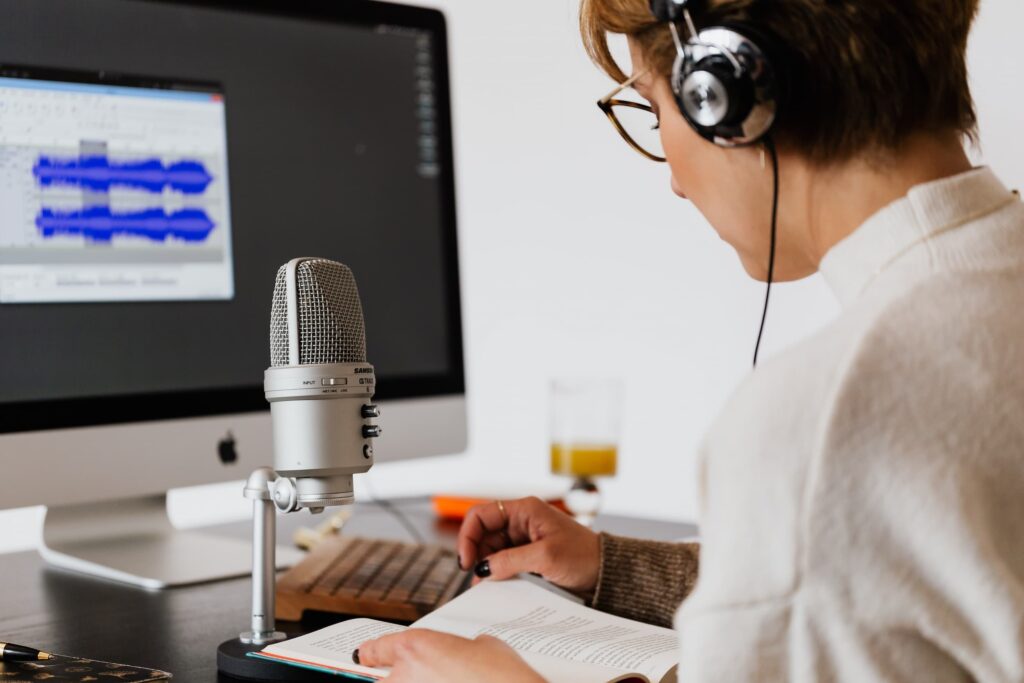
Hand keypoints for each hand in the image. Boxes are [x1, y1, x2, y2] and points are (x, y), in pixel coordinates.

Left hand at [357, 629, 545, 682]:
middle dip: (391, 681)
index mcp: (415, 647)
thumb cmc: (504, 675)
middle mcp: (405, 677)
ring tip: (438, 681)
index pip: (376, 649)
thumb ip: (460, 648)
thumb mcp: (483, 646)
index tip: (365, 657)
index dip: (371, 653)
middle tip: (408, 678)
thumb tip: (459, 656)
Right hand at [458, 496, 599, 594]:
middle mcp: (521, 520)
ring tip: (485, 586)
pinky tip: (496, 585)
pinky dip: (497, 572)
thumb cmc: (583, 555)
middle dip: (475, 553)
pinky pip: (503, 560)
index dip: (468, 535)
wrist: (606, 571)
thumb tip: (482, 569)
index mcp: (524, 510)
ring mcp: (523, 537)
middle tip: (475, 577)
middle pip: (483, 532)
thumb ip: (510, 560)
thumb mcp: (545, 557)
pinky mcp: (527, 554)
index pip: (482, 514)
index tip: (466, 560)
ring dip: (485, 565)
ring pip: (491, 548)